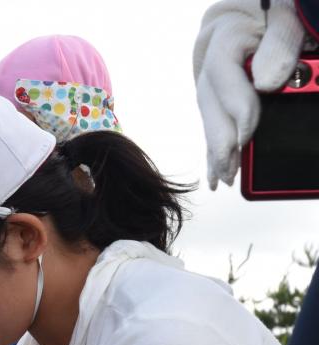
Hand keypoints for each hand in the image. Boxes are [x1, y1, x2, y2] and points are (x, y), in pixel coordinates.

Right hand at [193, 0, 304, 188]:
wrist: (262, 8)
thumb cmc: (279, 10)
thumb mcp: (287, 17)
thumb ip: (279, 44)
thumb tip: (267, 83)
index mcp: (224, 34)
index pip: (224, 72)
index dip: (236, 106)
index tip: (247, 136)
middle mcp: (208, 57)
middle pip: (209, 102)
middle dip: (221, 139)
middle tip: (230, 170)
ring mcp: (208, 74)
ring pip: (208, 115)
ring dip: (216, 149)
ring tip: (224, 177)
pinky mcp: (215, 89)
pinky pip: (213, 120)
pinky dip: (216, 145)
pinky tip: (217, 171)